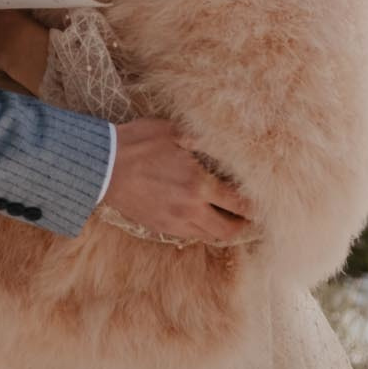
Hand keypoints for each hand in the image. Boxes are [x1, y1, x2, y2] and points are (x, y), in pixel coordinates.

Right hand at [103, 119, 252, 242]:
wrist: (103, 167)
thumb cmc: (138, 143)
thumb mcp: (173, 132)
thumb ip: (202, 139)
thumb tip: (226, 142)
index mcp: (199, 184)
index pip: (239, 204)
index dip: (255, 207)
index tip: (265, 204)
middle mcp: (191, 208)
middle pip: (229, 229)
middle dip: (245, 226)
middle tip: (252, 218)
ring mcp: (175, 221)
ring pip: (210, 236)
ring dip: (224, 231)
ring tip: (232, 221)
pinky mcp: (160, 227)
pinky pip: (190, 235)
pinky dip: (202, 230)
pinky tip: (204, 219)